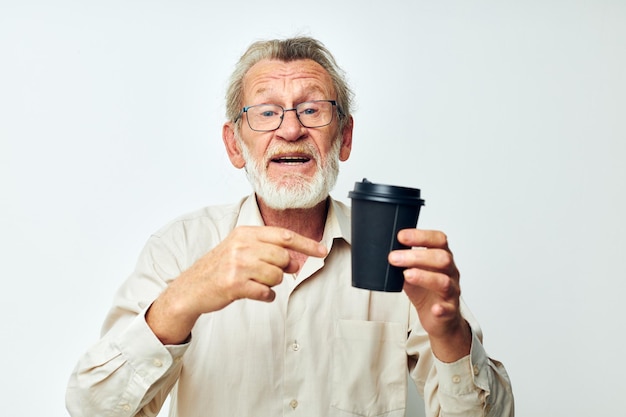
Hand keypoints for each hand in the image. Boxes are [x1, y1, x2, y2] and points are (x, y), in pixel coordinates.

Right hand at [147, 226, 326, 343]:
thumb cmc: (219, 268)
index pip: (284, 236)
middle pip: (283, 257)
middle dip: (284, 269)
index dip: (306, 244)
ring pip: (276, 276)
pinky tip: (254, 293)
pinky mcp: (234, 284)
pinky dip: (265, 296)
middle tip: (271, 273)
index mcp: (245, 233)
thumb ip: (267, 250)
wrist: (190, 288)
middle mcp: (242, 246)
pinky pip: (265, 292)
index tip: (322, 250)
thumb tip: (296, 262)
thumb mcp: (240, 249)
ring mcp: (237, 265)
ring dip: (271, 284)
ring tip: (255, 282)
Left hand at [388, 229, 470, 361]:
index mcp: (441, 257)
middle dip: (417, 256)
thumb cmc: (424, 291)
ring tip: (407, 275)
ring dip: (424, 277)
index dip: (421, 236)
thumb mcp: (411, 271)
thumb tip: (380, 250)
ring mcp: (451, 291)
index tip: (401, 236)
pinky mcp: (449, 311)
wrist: (439, 318)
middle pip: (442, 258)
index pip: (438, 240)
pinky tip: (434, 308)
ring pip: (444, 282)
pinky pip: (448, 309)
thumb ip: (402, 261)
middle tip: (394, 258)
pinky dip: (440, 308)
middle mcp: (450, 272)